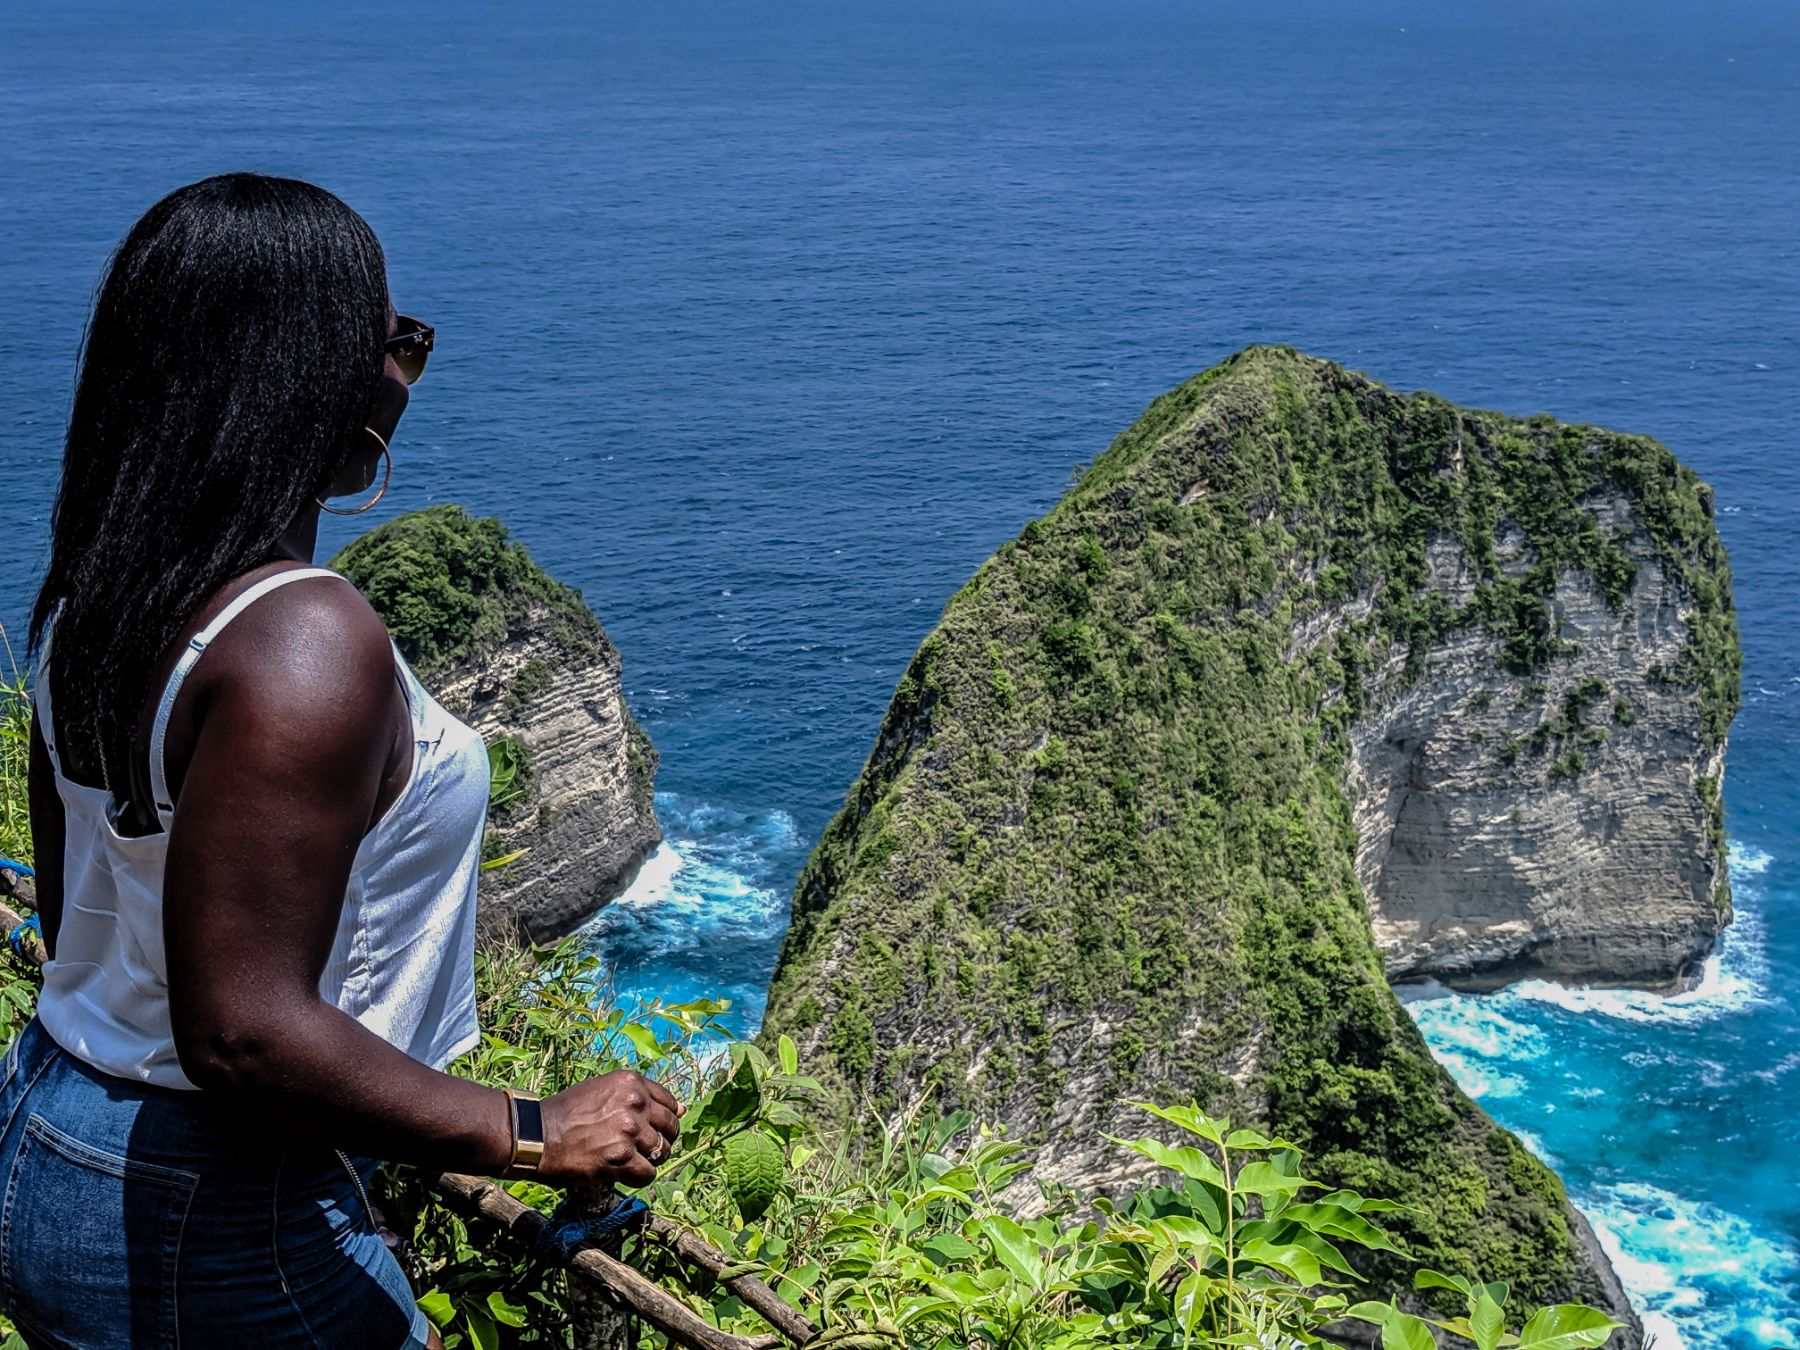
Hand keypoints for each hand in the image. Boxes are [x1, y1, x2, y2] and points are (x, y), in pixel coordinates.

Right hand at [535, 1071, 683, 1187]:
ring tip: (628, 1161)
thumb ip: (641, 1097)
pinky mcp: (621, 1158)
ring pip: (661, 1152)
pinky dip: (637, 1178)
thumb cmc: (568, 1113)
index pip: (669, 1103)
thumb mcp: (604, 1091)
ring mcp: (629, 1131)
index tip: (653, 1129)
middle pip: (670, 1128)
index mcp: (631, 1083)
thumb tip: (683, 1108)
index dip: (664, 1119)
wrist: (537, 1135)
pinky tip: (622, 1174)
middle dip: (660, 1141)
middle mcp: (635, 1103)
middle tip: (640, 1149)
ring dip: (648, 1160)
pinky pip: (648, 1174)